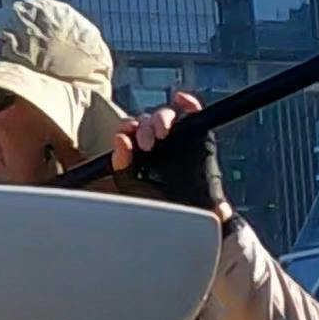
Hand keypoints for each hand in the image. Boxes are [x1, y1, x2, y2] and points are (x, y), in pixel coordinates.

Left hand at [108, 93, 226, 212]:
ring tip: (162, 133)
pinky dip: (188, 102)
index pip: (130, 129)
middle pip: (147, 120)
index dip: (127, 128)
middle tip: (147, 145)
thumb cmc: (157, 203)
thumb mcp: (131, 186)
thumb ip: (121, 164)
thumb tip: (120, 139)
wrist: (184, 218)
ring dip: (161, 118)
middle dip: (145, 127)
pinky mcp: (198, 135)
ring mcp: (178, 136)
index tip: (127, 137)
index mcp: (139, 151)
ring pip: (166, 114)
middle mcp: (157, 141)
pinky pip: (192, 111)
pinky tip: (183, 100)